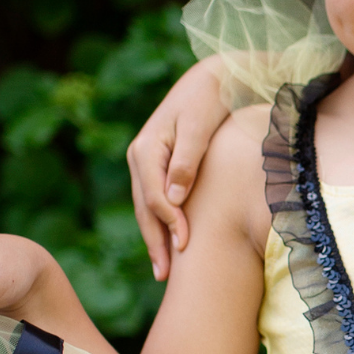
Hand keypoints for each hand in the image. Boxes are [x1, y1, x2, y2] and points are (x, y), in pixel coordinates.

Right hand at [127, 60, 231, 280]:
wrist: (213, 78)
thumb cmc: (211, 99)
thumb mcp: (200, 126)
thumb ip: (187, 161)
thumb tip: (174, 199)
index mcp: (147, 148)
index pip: (154, 196)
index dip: (169, 223)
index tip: (186, 245)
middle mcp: (140, 156)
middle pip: (144, 208)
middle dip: (155, 242)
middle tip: (165, 276)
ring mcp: (146, 162)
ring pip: (146, 208)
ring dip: (155, 239)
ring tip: (163, 271)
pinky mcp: (158, 166)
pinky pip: (155, 201)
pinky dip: (161, 225)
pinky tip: (168, 245)